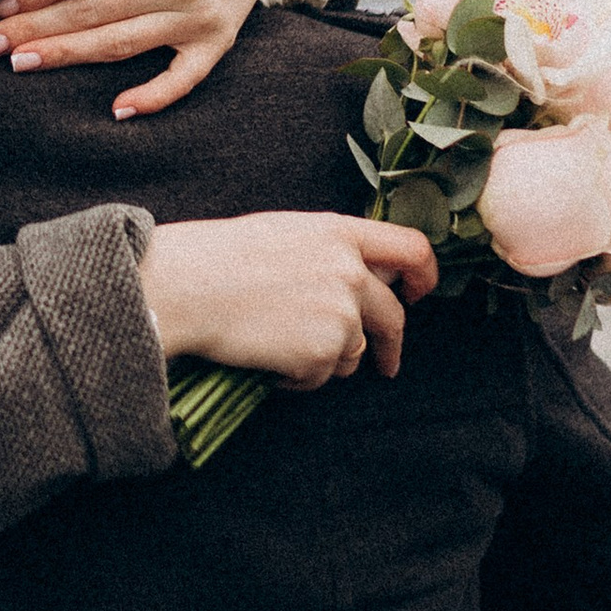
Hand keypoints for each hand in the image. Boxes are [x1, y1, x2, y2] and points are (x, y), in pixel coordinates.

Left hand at [0, 0, 287, 116]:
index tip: (0, 5)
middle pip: (94, 10)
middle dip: (36, 28)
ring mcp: (200, 15)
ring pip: (123, 43)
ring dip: (68, 56)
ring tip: (21, 64)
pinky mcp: (218, 42)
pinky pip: (184, 78)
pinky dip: (153, 96)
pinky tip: (116, 109)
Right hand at [139, 216, 437, 383]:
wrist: (186, 287)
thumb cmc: (220, 257)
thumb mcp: (285, 233)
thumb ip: (331, 251)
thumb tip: (362, 278)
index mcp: (340, 233)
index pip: (412, 249)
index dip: (424, 276)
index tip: (418, 295)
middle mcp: (350, 272)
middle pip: (393, 316)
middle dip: (390, 345)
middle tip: (386, 364)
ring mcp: (340, 315)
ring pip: (354, 352)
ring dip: (326, 358)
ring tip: (278, 344)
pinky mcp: (322, 353)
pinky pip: (321, 377)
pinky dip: (297, 377)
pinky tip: (266, 357)